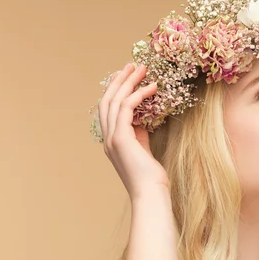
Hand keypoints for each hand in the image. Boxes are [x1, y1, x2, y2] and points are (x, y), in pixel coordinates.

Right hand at [97, 62, 169, 198]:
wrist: (149, 194)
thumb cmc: (151, 177)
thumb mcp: (143, 149)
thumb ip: (140, 133)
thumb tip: (143, 118)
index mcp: (111, 141)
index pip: (108, 109)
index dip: (115, 90)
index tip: (127, 76)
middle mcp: (107, 138)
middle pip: (107, 100)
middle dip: (119, 80)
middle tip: (132, 65)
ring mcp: (112, 138)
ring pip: (114, 100)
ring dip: (128, 82)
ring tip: (142, 69)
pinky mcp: (121, 138)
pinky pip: (126, 108)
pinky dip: (138, 94)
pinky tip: (151, 87)